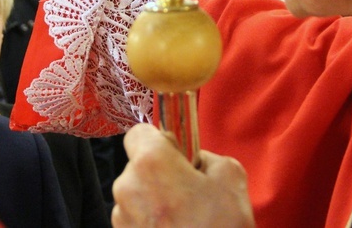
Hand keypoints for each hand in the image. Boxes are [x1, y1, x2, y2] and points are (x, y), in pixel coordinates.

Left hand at [112, 123, 253, 226]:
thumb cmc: (221, 227)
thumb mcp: (230, 176)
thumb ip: (207, 156)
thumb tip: (196, 160)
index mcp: (150, 162)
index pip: (138, 132)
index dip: (160, 140)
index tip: (178, 153)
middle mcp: (127, 186)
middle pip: (138, 166)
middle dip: (161, 174)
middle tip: (190, 190)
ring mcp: (121, 217)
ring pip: (136, 195)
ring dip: (155, 201)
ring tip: (186, 218)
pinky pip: (136, 220)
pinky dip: (153, 222)